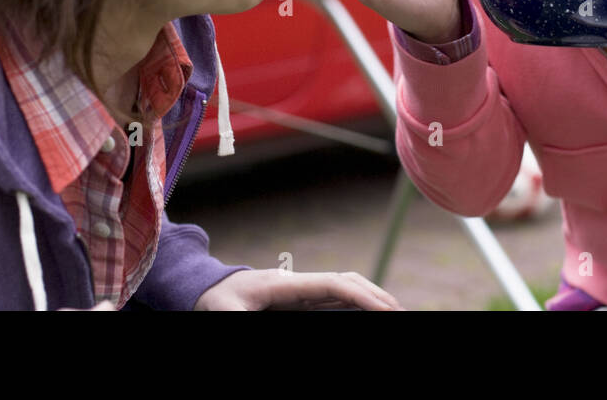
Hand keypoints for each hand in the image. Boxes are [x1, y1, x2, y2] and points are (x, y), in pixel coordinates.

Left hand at [194, 268, 403, 310]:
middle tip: (401, 313)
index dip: (361, 296)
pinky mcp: (297, 300)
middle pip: (347, 282)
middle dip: (376, 296)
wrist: (205, 287)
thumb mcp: (223, 313)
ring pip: (344, 289)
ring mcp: (300, 290)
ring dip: (369, 298)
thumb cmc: (214, 300)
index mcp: (286, 284)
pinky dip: (355, 304)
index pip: (333, 285)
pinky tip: (366, 313)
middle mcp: (298, 283)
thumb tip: (254, 324)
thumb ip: (240, 321)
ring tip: (392, 312)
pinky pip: (333, 299)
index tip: (385, 309)